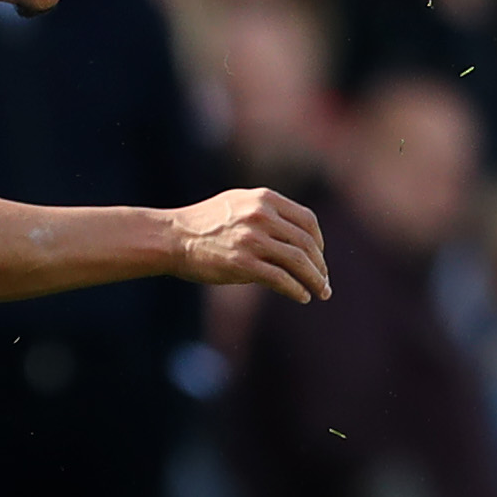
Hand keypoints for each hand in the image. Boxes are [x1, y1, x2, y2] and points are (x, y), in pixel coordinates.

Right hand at [168, 187, 327, 302]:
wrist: (172, 238)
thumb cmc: (203, 224)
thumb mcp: (237, 205)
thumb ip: (266, 213)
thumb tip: (294, 236)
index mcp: (263, 199)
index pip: (307, 220)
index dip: (319, 242)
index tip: (319, 258)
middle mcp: (261, 215)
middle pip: (306, 242)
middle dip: (320, 265)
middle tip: (323, 280)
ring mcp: (252, 239)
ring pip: (298, 261)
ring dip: (315, 279)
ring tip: (321, 292)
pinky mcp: (242, 263)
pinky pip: (281, 278)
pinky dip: (296, 290)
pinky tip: (302, 297)